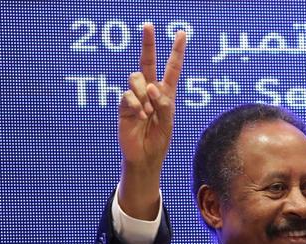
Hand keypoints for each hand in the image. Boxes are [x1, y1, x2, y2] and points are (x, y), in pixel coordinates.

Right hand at [117, 24, 186, 218]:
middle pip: (147, 62)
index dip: (176, 51)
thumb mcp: (169, 123)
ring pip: (136, 78)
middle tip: (148, 25)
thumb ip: (164, 104)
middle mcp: (149, 91)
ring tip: (147, 112)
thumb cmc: (159, 140)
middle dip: (148, 43)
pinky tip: (140, 116)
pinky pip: (129, 95)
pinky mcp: (124, 105)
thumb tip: (151, 88)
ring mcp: (136, 96)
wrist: (144, 157)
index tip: (181, 33)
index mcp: (165, 93)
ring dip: (144, 93)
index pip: (171, 68)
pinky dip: (136, 105)